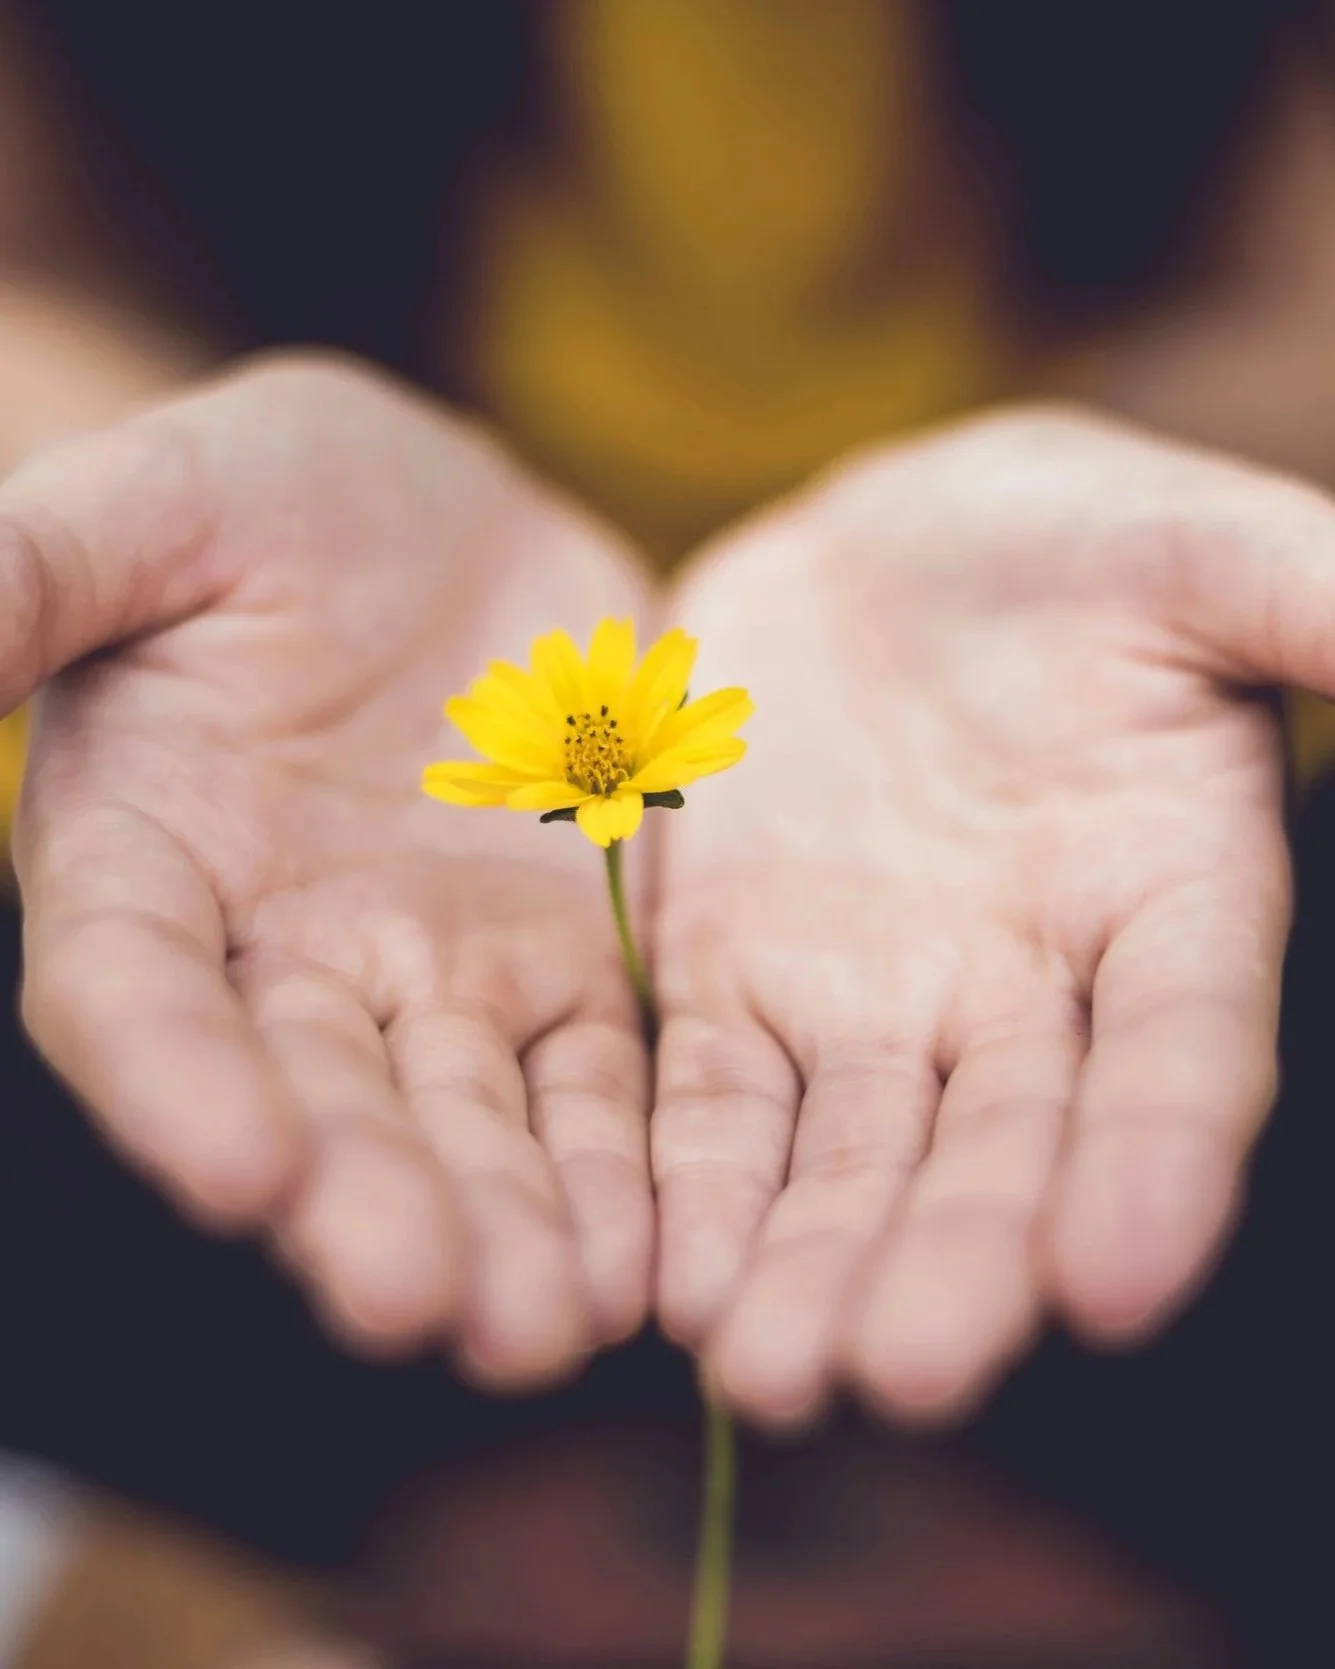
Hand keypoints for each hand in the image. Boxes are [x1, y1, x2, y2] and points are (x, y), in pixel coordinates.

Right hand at [1, 355, 653, 1383]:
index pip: (135, 995)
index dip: (174, 1083)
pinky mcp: (564, 967)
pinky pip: (590, 1081)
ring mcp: (433, 973)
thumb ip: (37, 577)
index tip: (237, 1166)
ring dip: (503, 1225)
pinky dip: (615, 1166)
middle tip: (420, 1301)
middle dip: (364, 1200)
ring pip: (464, 1120)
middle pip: (314, 1099)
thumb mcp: (159, 504)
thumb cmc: (273, 495)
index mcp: (149, 859)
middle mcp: (284, 955)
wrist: (451, 522)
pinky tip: (645, 1259)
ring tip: (545, 1327)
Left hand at [651, 407, 1334, 1424]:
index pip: (1181, 1054)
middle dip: (953, 1261)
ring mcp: (874, 999)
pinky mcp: (739, 980)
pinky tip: (671, 1283)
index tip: (1117, 1282)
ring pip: (850, 1157)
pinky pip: (717, 1098)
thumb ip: (1311, 602)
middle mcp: (1028, 991)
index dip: (1158, 1164)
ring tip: (764, 1373)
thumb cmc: (1061, 538)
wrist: (879, 553)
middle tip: (897, 1375)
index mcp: (1167, 899)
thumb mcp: (1188, 544)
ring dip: (810, 1263)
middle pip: (999, 1148)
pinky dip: (695, 1185)